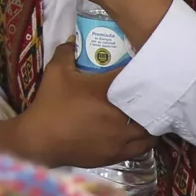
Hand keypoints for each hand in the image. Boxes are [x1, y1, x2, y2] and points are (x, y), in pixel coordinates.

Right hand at [0, 43, 153, 169]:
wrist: (39, 140)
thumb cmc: (49, 105)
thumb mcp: (56, 72)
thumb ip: (67, 52)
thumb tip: (73, 40)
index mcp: (110, 91)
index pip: (138, 78)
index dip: (147, 71)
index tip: (150, 68)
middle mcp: (121, 116)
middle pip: (152, 108)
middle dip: (156, 101)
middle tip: (156, 94)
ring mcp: (120, 138)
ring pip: (151, 132)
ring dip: (153, 123)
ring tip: (152, 116)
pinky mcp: (116, 155)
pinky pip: (141, 149)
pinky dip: (145, 141)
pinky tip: (141, 134)